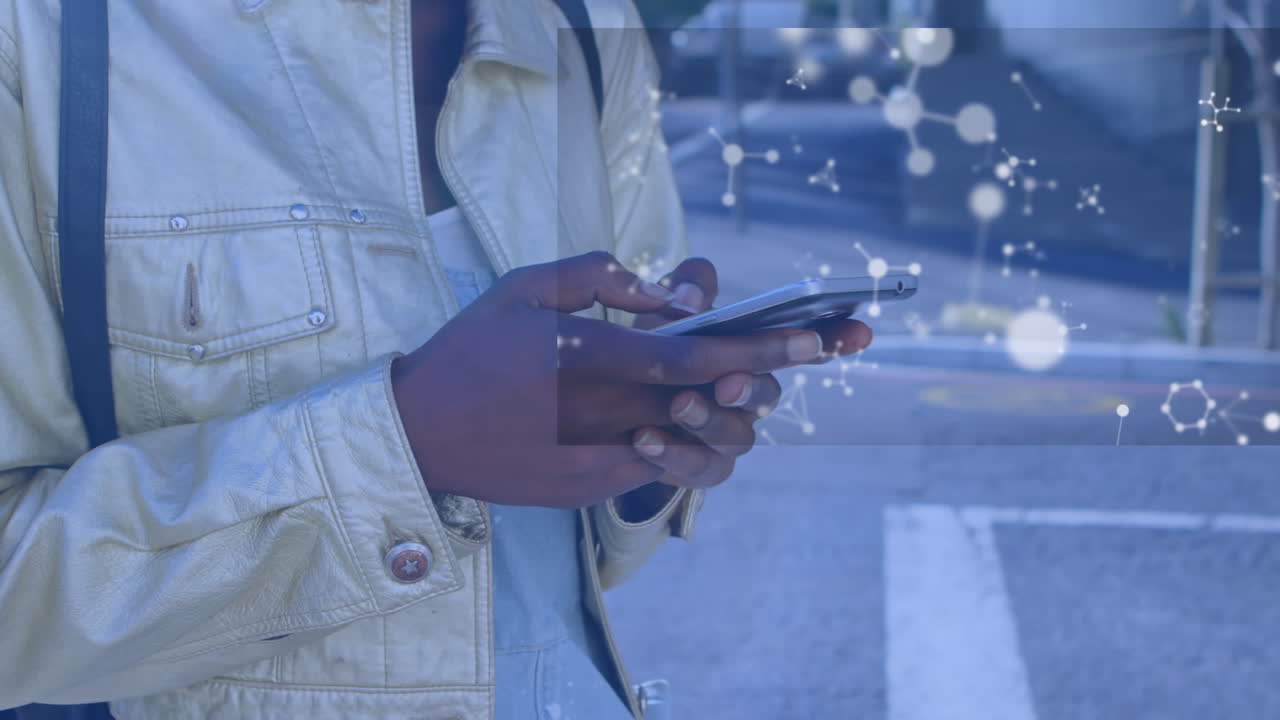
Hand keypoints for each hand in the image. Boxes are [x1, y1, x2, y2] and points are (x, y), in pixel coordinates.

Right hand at [389, 251, 834, 508]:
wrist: (417, 435)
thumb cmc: (470, 349)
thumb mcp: (526, 286)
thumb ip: (604, 276)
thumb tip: (676, 292)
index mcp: (587, 357)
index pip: (696, 356)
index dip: (763, 348)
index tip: (817, 338)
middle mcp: (602, 414)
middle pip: (711, 403)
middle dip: (765, 380)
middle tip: (789, 357)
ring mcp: (598, 459)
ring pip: (696, 443)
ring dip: (725, 413)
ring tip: (726, 385)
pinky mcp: (590, 488)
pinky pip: (661, 463)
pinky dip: (684, 436)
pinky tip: (673, 412)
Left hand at [625, 258, 872, 494]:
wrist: (615, 404)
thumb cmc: (651, 349)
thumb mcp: (663, 310)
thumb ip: (682, 290)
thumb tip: (687, 296)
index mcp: (750, 352)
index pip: (803, 344)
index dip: (835, 338)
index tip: (861, 331)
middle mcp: (749, 396)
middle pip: (768, 394)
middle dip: (752, 387)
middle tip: (728, 382)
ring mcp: (728, 435)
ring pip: (738, 437)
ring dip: (709, 421)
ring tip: (678, 405)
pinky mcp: (700, 469)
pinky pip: (699, 469)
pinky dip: (673, 455)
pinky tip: (644, 438)